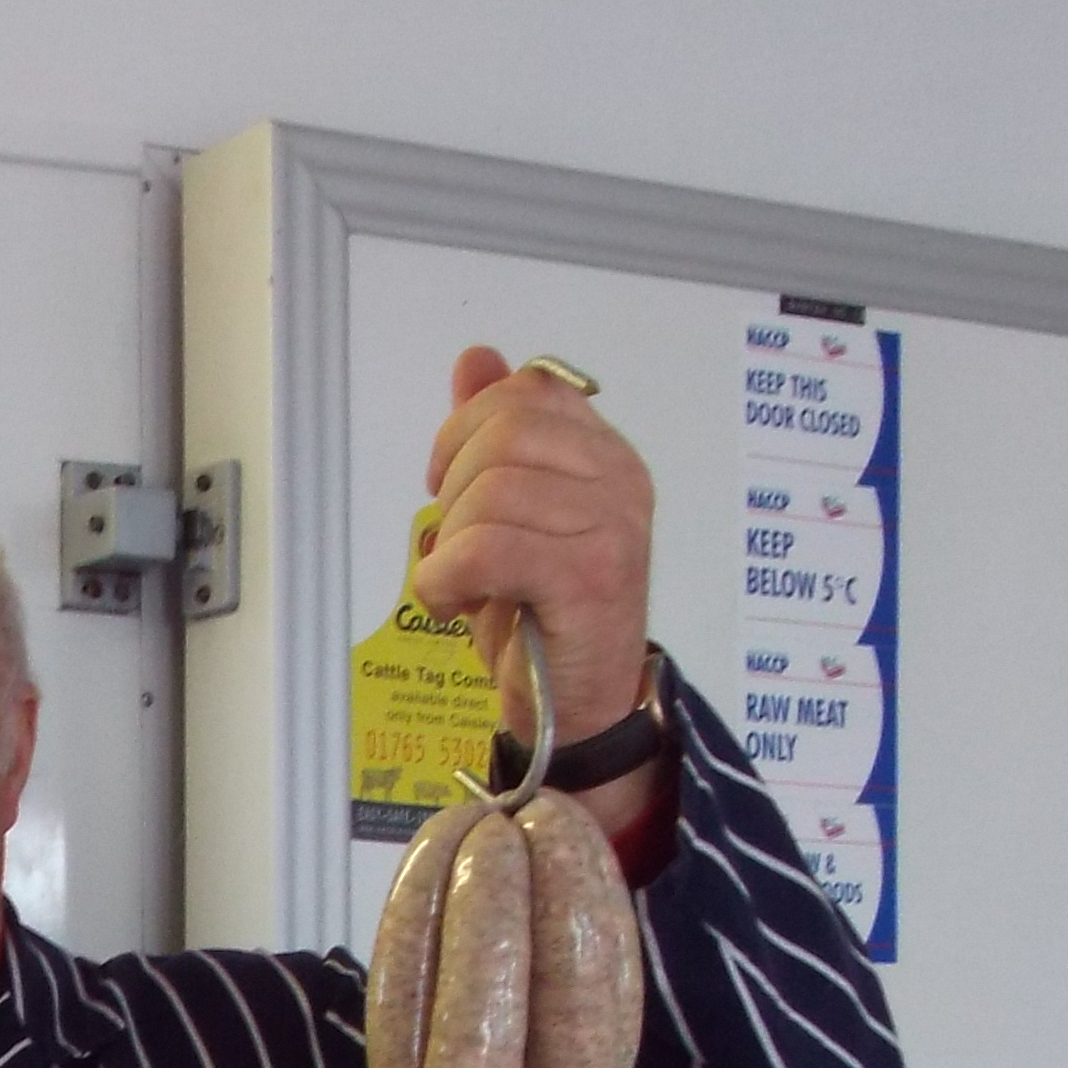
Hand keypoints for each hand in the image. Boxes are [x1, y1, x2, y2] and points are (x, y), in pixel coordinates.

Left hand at [412, 349, 654, 748]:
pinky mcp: (589, 578)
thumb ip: (494, 435)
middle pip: (505, 432)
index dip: (467, 430)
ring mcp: (611, 528)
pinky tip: (456, 605)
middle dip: (454, 488)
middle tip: (456, 546)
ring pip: (492, 491)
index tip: (450, 485)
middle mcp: (619, 481)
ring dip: (451, 543)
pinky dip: (447, 578)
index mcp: (605, 455)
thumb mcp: (508, 515)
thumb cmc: (539, 613)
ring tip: (464, 583)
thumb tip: (476, 360)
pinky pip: (489, 547)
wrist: (576, 707)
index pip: (528, 393)